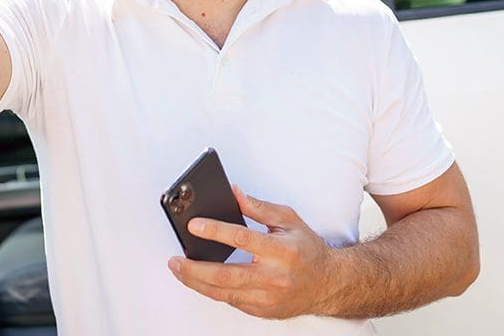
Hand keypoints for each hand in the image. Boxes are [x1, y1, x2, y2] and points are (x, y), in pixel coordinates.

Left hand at [167, 185, 339, 318]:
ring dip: (197, 282)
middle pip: (226, 275)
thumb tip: (233, 193)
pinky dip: (213, 290)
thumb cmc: (308, 250)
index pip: (242, 239)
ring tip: (179, 270)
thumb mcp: (288, 220)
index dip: (215, 231)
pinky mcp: (262, 310)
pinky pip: (231, 301)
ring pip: (224, 293)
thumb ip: (259, 207)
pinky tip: (200, 280)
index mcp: (281, 251)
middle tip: (175, 260)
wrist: (328, 284)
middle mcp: (274, 277)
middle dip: (195, 269)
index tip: (194, 225)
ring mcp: (267, 298)